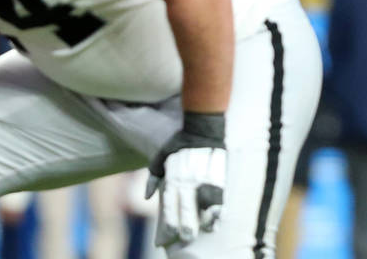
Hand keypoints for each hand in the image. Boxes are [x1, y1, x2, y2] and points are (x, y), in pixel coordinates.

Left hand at [145, 112, 227, 247]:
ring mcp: (205, 180)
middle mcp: (189, 181)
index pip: (170, 207)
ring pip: (205, 208)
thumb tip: (147, 196)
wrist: (203, 128)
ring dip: (205, 222)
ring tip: (204, 230)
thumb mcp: (161, 157)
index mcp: (173, 177)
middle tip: (186, 238)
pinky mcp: (219, 177)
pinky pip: (220, 199)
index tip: (167, 237)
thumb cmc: (180, 143)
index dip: (168, 225)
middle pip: (187, 211)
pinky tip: (217, 221)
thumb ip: (153, 177)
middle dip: (186, 228)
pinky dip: (219, 211)